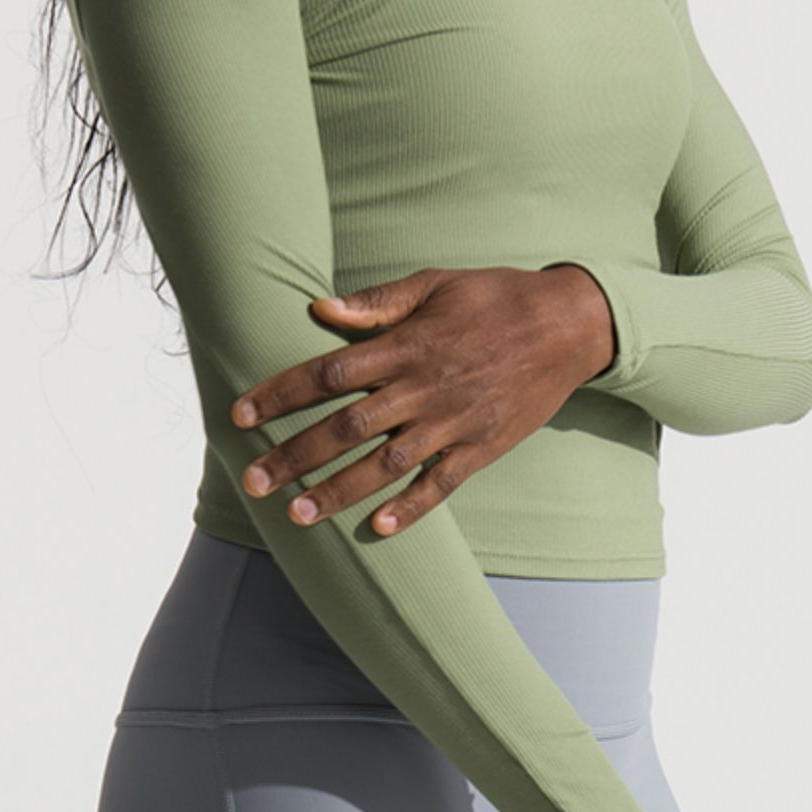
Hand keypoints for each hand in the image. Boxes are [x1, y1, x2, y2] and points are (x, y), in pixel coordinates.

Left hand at [228, 264, 616, 535]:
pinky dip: (411, 507)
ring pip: (386, 464)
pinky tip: (379, 528)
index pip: (329, 373)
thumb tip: (318, 308)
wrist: (570, 325)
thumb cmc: (495, 297)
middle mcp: (424, 387)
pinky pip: (442, 484)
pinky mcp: (483, 446)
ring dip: (340, 491)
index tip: (241, 415)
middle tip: (253, 482)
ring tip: (299, 515)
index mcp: (408, 345)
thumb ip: (377, 303)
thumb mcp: (436, 283)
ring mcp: (454, 422)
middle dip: (295, 456)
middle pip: (346, 427)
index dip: (281, 394)